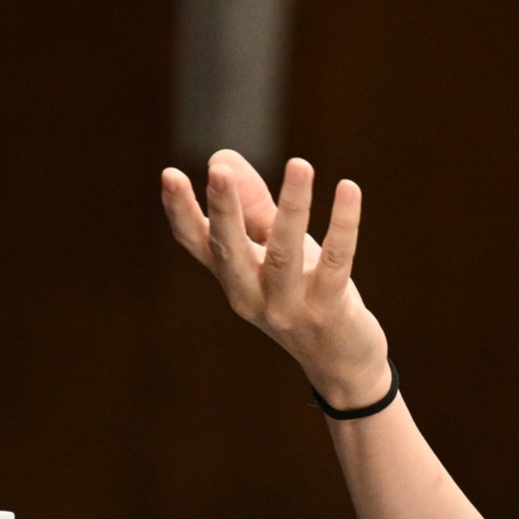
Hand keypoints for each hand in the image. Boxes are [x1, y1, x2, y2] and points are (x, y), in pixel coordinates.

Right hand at [160, 150, 391, 408]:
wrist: (341, 362)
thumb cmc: (303, 294)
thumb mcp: (274, 250)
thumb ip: (252, 207)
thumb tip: (221, 157)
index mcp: (232, 278)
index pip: (196, 242)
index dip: (181, 211)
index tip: (169, 175)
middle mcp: (251, 296)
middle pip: (230, 249)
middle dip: (224, 209)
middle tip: (218, 170)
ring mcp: (288, 307)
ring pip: (285, 252)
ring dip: (293, 206)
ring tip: (300, 164)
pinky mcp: (328, 310)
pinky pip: (336, 261)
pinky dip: (343, 224)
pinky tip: (349, 188)